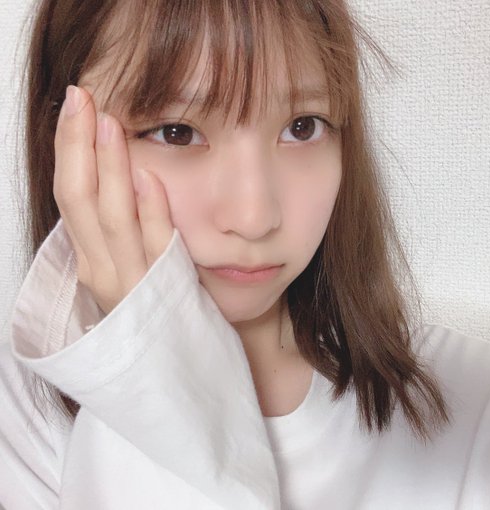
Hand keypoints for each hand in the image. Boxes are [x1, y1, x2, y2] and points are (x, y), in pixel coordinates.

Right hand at [53, 85, 173, 313]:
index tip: (76, 103)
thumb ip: (119, 222)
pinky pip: (156, 246)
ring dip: (110, 168)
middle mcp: (100, 270)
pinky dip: (151, 210)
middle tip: (84, 99)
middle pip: (79, 199)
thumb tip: (122, 166)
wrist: (173, 365)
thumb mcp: (124, 262)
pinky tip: (148, 177)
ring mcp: (130, 282)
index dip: (69, 145)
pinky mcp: (161, 292)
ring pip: (112, 218)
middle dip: (79, 145)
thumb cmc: (151, 305)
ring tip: (111, 124)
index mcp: (87, 257)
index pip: (70, 192)